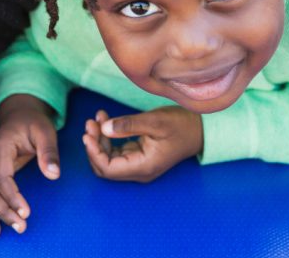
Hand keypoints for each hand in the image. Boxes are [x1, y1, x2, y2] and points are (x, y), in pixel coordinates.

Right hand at [0, 95, 59, 238]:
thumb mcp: (46, 132)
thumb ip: (49, 152)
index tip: (25, 213)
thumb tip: (53, 174)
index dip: (12, 197)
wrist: (19, 114)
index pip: (2, 177)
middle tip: (20, 227)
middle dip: (1, 211)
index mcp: (1, 147)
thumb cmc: (34, 124)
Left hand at [82, 107, 202, 182]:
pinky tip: (105, 119)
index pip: (108, 169)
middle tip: (90, 123)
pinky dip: (108, 136)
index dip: (94, 153)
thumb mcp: (155, 121)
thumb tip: (104, 128)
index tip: (88, 134)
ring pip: (109, 157)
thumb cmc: (181, 125)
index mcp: (143, 167)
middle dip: (94, 145)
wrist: (199, 128)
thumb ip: (128, 125)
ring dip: (100, 139)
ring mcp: (138, 163)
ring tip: (97, 117)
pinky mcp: (139, 155)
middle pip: (105, 166)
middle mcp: (139, 170)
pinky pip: (117, 150)